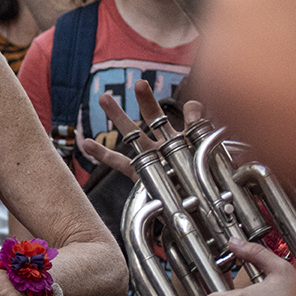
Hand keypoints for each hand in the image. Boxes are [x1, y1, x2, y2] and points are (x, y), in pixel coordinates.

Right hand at [81, 81, 202, 178]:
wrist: (196, 212)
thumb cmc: (204, 186)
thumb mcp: (208, 155)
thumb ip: (201, 130)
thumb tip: (194, 106)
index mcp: (187, 141)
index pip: (190, 119)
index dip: (192, 111)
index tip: (193, 109)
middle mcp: (167, 146)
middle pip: (154, 118)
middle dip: (146, 100)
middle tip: (140, 83)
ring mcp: (152, 158)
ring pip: (132, 133)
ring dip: (118, 115)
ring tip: (103, 98)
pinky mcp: (140, 174)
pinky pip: (118, 162)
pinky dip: (102, 154)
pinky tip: (87, 144)